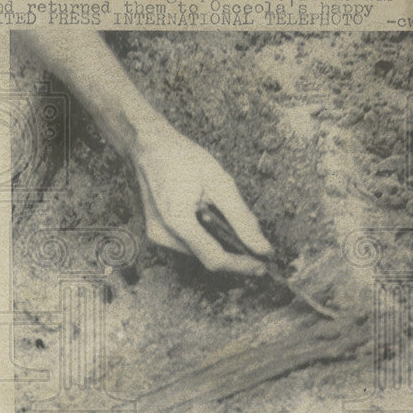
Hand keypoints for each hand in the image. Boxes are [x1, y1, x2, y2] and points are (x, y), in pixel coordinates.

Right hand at [135, 133, 271, 274]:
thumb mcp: (219, 182)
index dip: (242, 265)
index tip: (263, 265)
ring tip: (223, 216)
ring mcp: (156, 236)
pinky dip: (205, 237)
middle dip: (233, 253)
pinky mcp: (156, 234)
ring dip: (218, 243)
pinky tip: (206, 215)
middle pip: (207, 257)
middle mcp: (162, 235)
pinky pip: (188, 244)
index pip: (215, 259)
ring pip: (198, 253)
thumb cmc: (183, 158)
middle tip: (255, 242)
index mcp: (176, 221)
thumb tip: (263, 248)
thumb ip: (242, 218)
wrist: (148, 147)